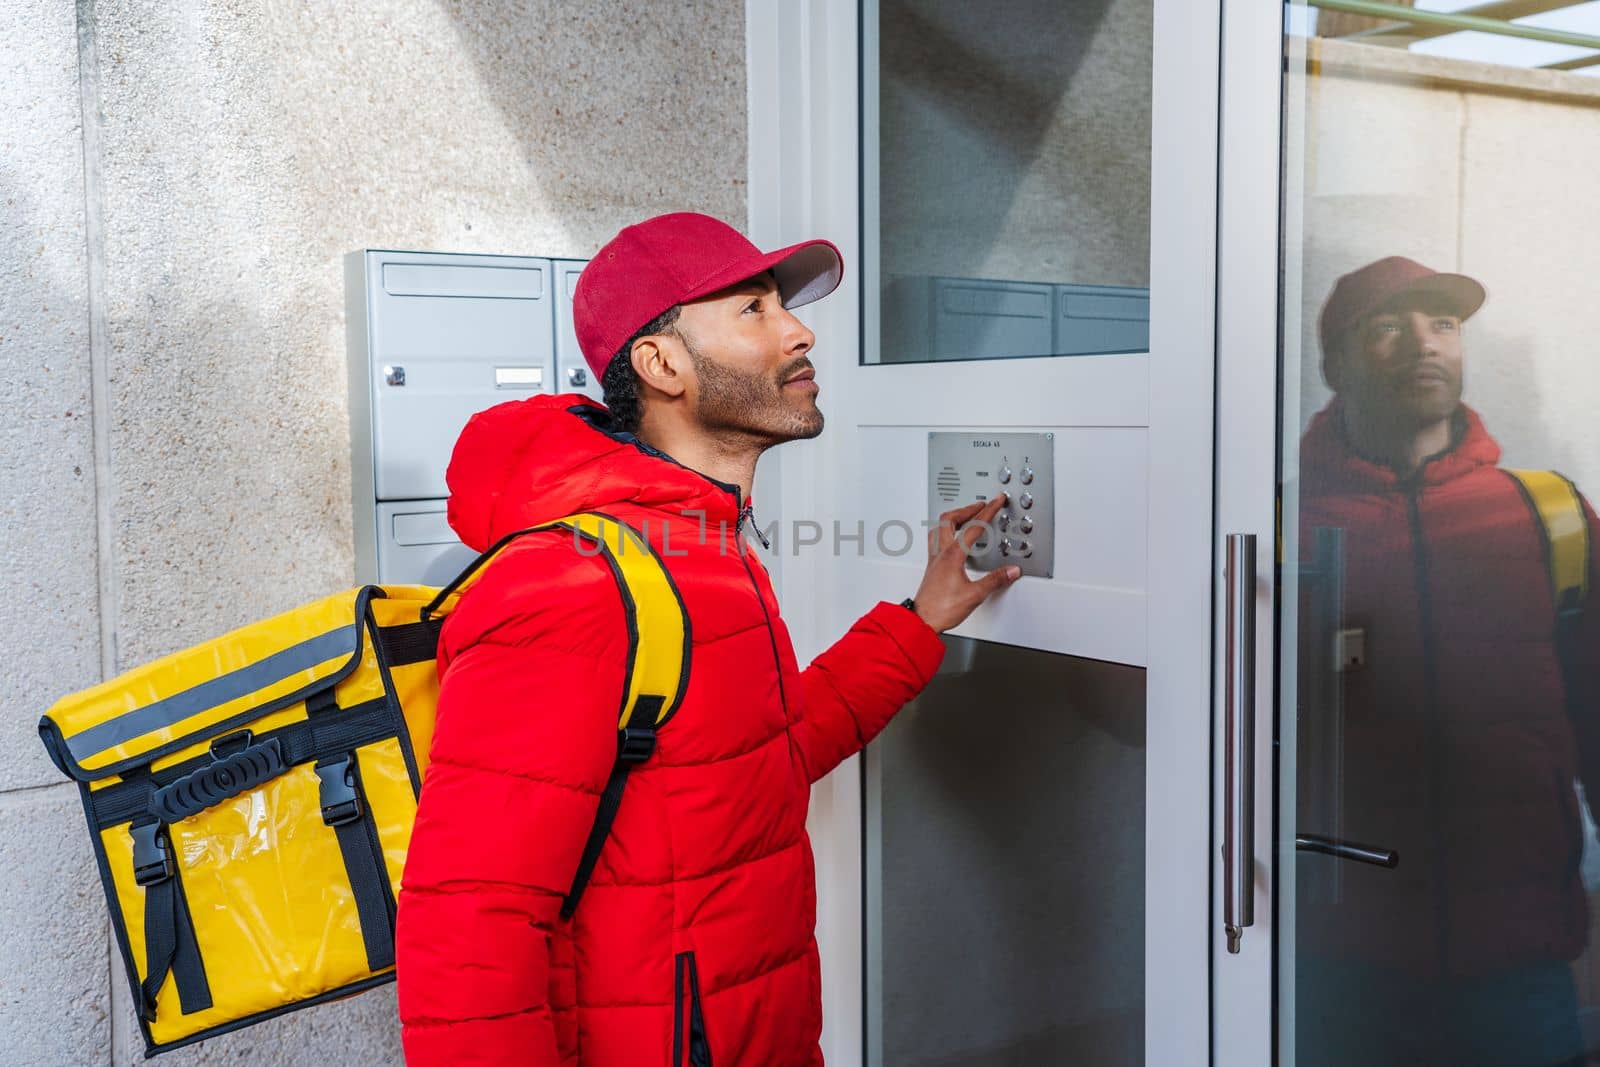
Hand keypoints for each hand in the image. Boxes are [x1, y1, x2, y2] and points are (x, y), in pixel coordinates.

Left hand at [909, 493, 1021, 632]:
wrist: (922, 620)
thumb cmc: (941, 609)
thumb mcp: (975, 595)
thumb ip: (995, 580)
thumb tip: (1011, 571)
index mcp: (953, 555)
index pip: (973, 526)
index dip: (987, 511)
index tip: (996, 501)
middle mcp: (941, 553)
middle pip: (950, 519)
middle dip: (968, 508)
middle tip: (981, 504)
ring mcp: (934, 559)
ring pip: (940, 527)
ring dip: (954, 517)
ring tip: (966, 514)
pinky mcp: (932, 566)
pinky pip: (937, 540)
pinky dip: (947, 531)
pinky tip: (952, 538)